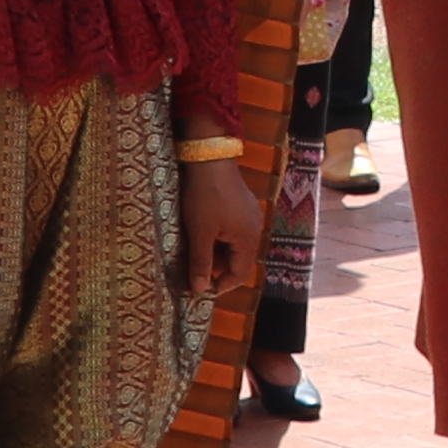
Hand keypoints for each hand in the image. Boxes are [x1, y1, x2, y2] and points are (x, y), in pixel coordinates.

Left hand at [177, 150, 264, 299]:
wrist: (210, 158)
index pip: (239, 275)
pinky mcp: (243, 205)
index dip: (220, 286)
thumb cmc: (205, 196)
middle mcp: (255, 230)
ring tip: (194, 250)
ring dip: (215, 252)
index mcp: (248, 240)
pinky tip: (202, 231)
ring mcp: (250, 216)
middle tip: (192, 270)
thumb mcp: (199, 232)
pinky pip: (233, 231)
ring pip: (233, 245)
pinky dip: (218, 238)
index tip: (199, 290)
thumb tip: (199, 290)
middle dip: (215, 268)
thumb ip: (200, 262)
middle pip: (237, 261)